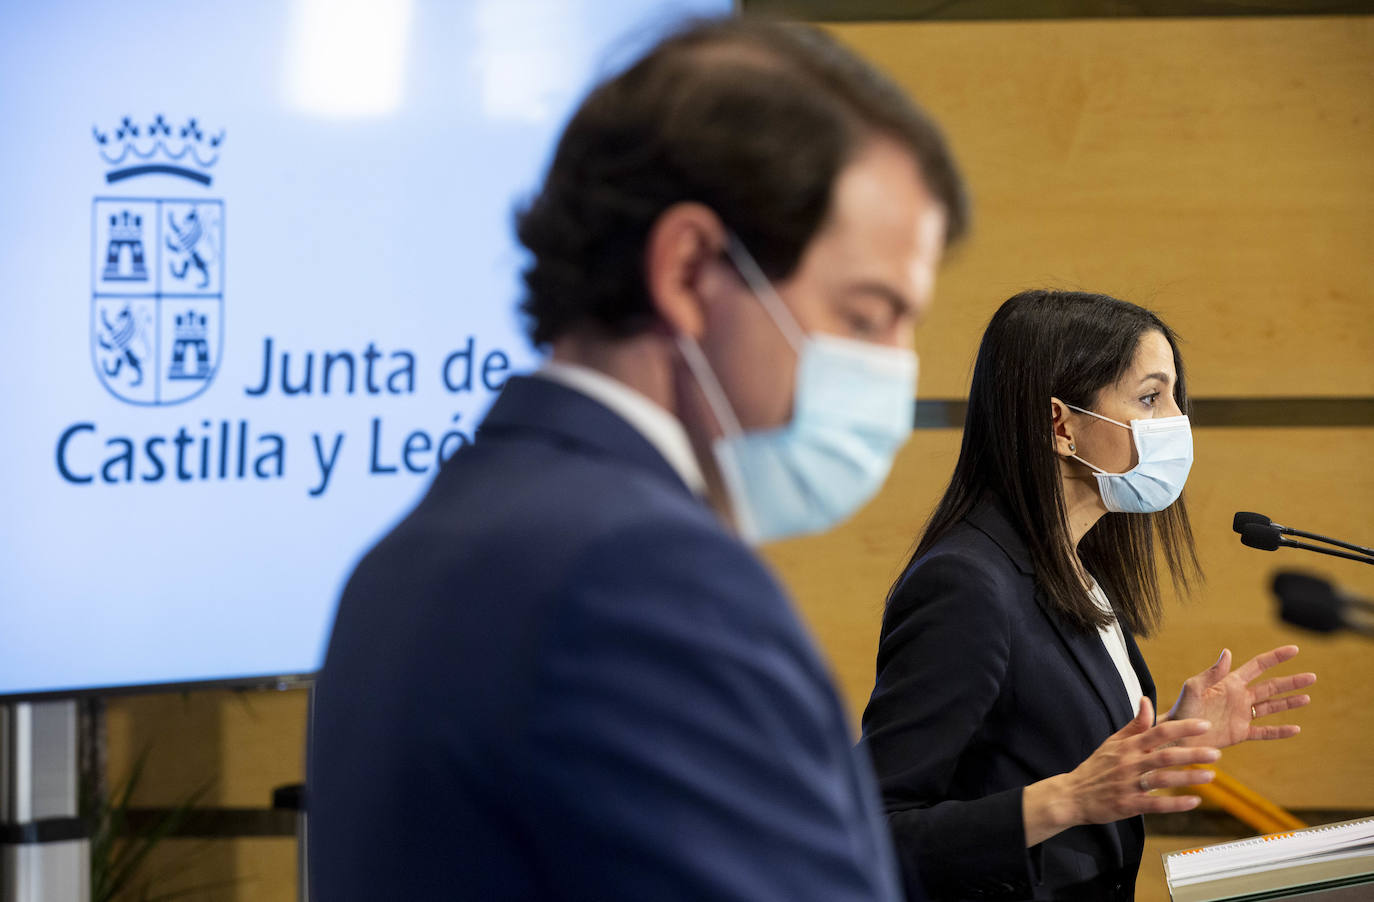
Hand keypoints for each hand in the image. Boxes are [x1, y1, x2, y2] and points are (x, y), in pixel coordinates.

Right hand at [1023, 698, 1218, 845]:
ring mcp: (1129, 785)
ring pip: (1162, 779)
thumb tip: (1147, 700)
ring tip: (1211, 776)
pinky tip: (1194, 802)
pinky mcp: (1129, 805)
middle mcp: (1129, 764)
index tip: (1204, 725)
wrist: (1072, 795)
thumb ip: (1134, 724)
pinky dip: (1175, 804)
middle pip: (1164, 755)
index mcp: (1127, 746)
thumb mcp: (1112, 742)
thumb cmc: (1096, 767)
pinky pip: (1155, 804)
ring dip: (1188, 778)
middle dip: (1191, 754)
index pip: (1158, 732)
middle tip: (1216, 753)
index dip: (1182, 728)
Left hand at [1165, 646, 1315, 747]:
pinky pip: (1264, 731)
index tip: (1294, 650)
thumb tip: (1227, 652)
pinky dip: (1280, 731)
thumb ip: (1211, 672)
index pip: (1258, 666)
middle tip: (1312, 676)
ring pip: (1271, 707)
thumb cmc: (1182, 710)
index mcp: (1230, 683)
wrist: (1177, 736)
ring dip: (1289, 702)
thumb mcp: (1194, 688)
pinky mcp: (1240, 733)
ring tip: (1307, 697)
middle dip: (1291, 681)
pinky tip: (1295, 729)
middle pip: (1271, 686)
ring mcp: (1241, 715)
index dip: (1275, 657)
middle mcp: (1238, 697)